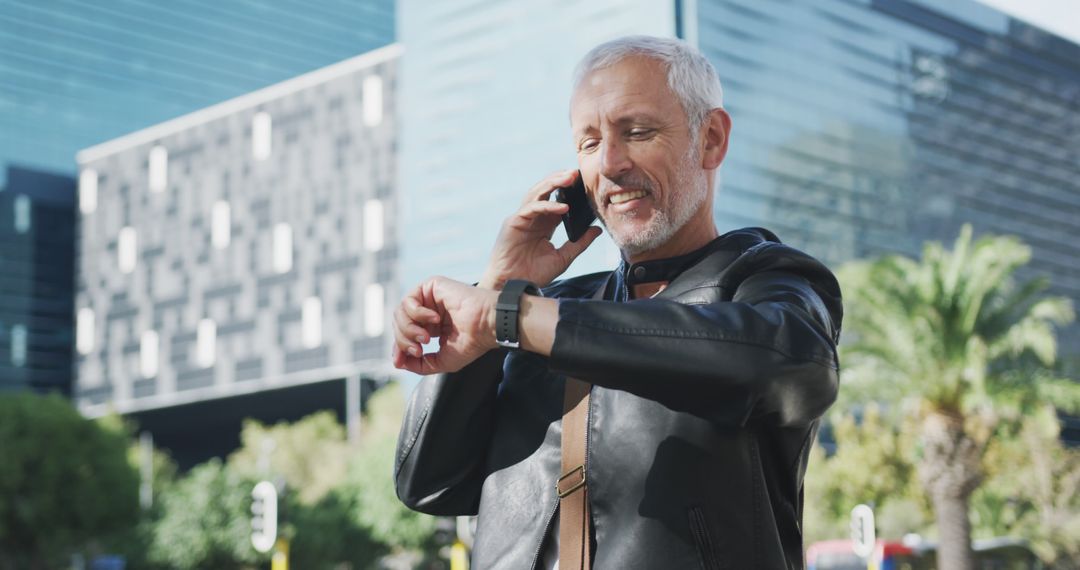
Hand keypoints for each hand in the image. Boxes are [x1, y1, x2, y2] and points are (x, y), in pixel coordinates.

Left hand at [392, 277, 498, 374]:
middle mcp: (428, 311)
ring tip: (426, 338)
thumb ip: (420, 365)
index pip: (405, 336)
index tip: (399, 362)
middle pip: (399, 325)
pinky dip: (418, 314)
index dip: (399, 349)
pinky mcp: (431, 285)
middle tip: (420, 350)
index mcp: (431, 327)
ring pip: (400, 313)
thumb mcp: (442, 361)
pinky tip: (435, 319)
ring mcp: (429, 298)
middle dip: (404, 341)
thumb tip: (399, 363)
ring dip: (409, 329)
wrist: (486, 325)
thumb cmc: (472, 342)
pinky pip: (409, 301)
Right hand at [479, 170, 602, 289]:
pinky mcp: (513, 222)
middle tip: (577, 173)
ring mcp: (521, 218)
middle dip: (561, 180)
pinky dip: (547, 206)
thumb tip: (597, 229)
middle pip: (546, 191)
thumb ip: (579, 243)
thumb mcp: (563, 258)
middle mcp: (532, 217)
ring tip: (570, 178)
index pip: (557, 200)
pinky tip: (563, 207)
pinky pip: (531, 208)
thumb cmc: (534, 274)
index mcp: (544, 224)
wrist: (514, 287)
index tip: (585, 184)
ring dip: (553, 183)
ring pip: (537, 193)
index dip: (570, 191)